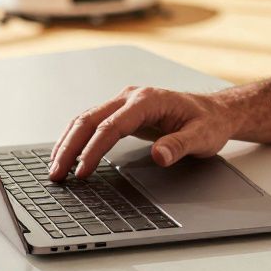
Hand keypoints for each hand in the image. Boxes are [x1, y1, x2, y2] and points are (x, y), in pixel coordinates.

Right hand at [49, 86, 236, 180]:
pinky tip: (68, 154)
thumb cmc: (209, 122)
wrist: (215, 111)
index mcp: (148, 100)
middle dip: (70, 147)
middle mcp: (131, 97)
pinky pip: (93, 123)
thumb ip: (179, 146)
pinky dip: (77, 138)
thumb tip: (159, 156)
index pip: (111, 126)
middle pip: (89, 119)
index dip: (94, 150)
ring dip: (68, 143)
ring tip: (55, 168)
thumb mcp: (202, 137)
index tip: (82, 171)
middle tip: (57, 174)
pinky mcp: (122, 112)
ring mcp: (125, 102)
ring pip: (86, 119)